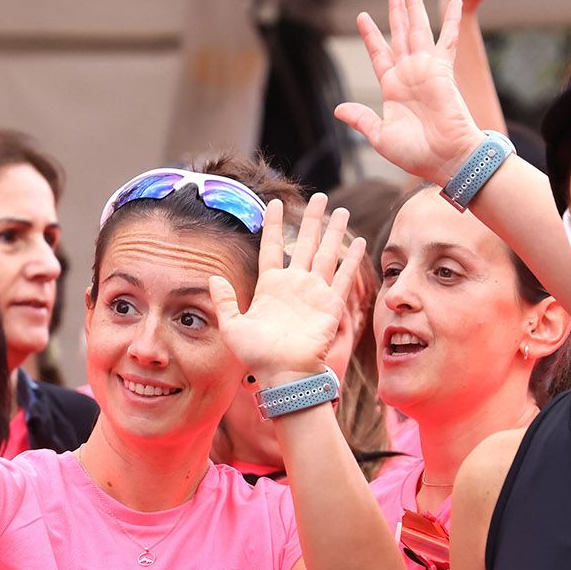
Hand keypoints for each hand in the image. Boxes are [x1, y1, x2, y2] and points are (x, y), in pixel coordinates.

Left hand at [209, 194, 365, 382]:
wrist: (283, 373)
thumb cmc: (257, 355)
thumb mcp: (232, 326)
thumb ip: (224, 300)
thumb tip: (212, 276)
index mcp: (270, 286)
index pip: (273, 247)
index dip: (274, 225)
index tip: (274, 203)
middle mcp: (294, 285)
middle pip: (306, 243)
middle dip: (312, 219)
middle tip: (320, 196)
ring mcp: (314, 293)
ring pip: (326, 254)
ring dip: (334, 232)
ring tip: (341, 210)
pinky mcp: (331, 304)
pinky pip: (343, 276)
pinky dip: (351, 259)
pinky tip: (358, 241)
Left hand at [334, 0, 486, 184]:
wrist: (446, 160)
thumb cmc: (416, 154)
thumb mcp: (380, 137)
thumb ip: (361, 119)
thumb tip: (338, 109)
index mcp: (392, 89)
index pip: (379, 54)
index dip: (371, 36)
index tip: (362, 17)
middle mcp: (409, 75)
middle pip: (399, 35)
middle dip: (395, 13)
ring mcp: (426, 70)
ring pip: (418, 30)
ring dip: (413, 8)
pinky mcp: (443, 70)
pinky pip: (447, 40)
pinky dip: (450, 21)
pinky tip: (453, 3)